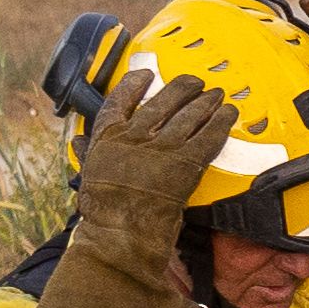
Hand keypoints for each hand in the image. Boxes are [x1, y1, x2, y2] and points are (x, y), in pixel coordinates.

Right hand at [34, 71, 231, 307]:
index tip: (145, 75)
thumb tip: (79, 141)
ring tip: (216, 94)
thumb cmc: (104, 211)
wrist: (122, 232)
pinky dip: (220, 123)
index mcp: (108, 137)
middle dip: (181, 89)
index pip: (120, 100)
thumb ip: (88, 154)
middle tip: (195, 82)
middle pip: (162, 102)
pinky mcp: (186, 163)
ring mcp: (162, 148)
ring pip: (188, 115)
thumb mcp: (88, 175)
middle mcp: (135, 136)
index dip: (134, 85)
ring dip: (205, 102)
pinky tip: (229, 113)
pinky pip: (208, 136)